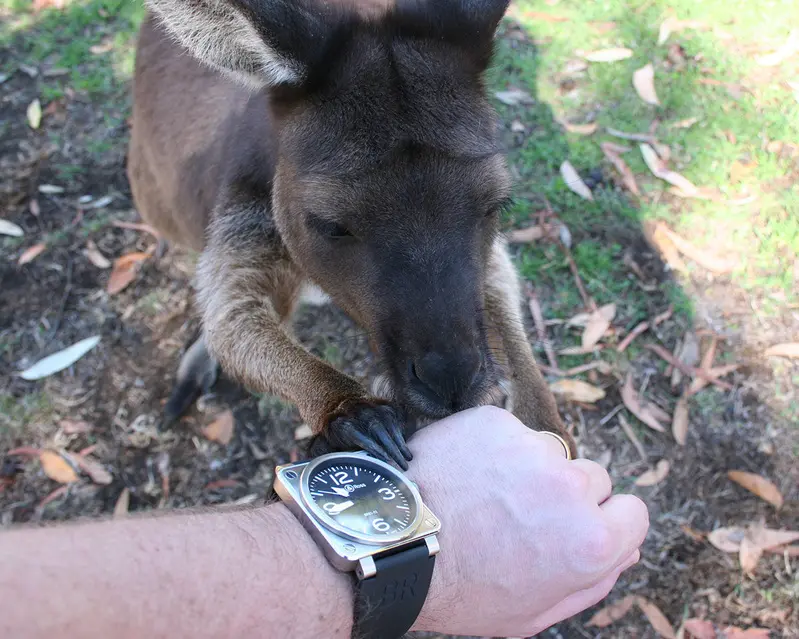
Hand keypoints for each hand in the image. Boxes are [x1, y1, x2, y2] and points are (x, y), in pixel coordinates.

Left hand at [308, 398, 411, 469]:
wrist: (343, 408)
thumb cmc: (338, 436)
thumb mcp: (331, 446)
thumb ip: (334, 458)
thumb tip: (333, 476)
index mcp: (340, 423)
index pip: (358, 434)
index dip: (373, 447)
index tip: (385, 460)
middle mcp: (356, 411)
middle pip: (376, 428)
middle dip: (391, 447)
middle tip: (403, 466)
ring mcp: (371, 405)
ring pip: (388, 422)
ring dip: (399, 442)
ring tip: (408, 458)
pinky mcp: (383, 404)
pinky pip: (395, 418)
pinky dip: (400, 433)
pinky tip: (404, 447)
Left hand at [407, 406, 648, 636]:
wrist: (390, 541)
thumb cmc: (459, 588)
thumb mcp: (533, 612)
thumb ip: (593, 581)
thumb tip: (627, 547)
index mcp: (588, 540)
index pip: (634, 512)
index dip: (605, 524)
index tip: (575, 529)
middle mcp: (569, 486)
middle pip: (594, 479)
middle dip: (567, 496)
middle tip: (519, 517)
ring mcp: (531, 448)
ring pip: (551, 454)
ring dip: (530, 469)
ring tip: (485, 496)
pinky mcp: (496, 422)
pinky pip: (512, 433)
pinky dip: (495, 449)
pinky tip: (465, 474)